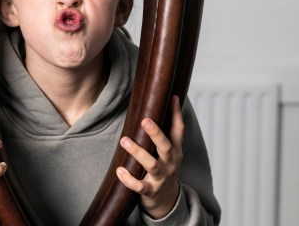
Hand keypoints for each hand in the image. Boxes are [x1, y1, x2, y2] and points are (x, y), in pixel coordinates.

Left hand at [116, 96, 184, 218]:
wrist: (167, 200)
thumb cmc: (165, 167)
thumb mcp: (171, 150)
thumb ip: (167, 131)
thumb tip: (166, 102)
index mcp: (175, 150)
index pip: (179, 130)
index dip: (176, 114)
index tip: (172, 97)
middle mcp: (170, 163)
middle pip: (166, 147)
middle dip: (156, 133)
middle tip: (145, 120)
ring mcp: (161, 178)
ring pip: (151, 165)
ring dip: (138, 152)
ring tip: (124, 140)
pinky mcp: (151, 191)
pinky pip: (140, 186)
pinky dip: (129, 179)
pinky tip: (119, 170)